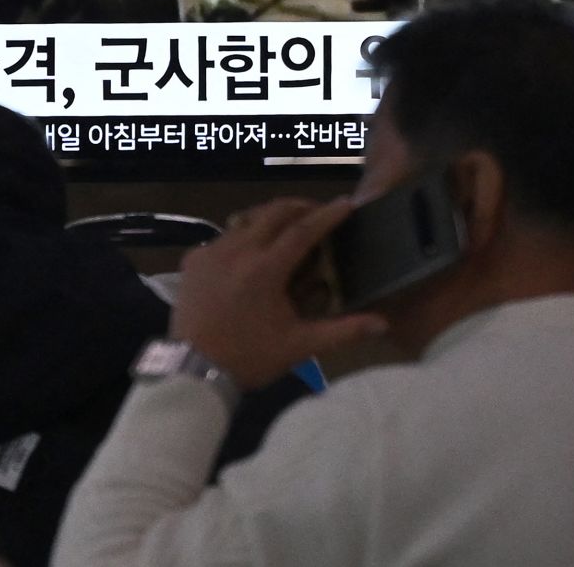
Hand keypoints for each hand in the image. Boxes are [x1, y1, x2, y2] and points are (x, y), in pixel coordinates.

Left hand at [171, 198, 386, 389]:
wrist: (192, 370)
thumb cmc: (250, 357)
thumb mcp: (300, 345)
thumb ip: (342, 331)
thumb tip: (381, 324)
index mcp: (266, 268)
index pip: (303, 230)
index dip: (327, 215)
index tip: (346, 203)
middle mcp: (237, 250)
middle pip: (273, 213)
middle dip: (299, 207)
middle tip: (317, 212)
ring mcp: (211, 252)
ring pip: (246, 221)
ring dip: (270, 219)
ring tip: (286, 228)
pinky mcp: (193, 260)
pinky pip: (222, 237)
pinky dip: (242, 237)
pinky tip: (250, 251)